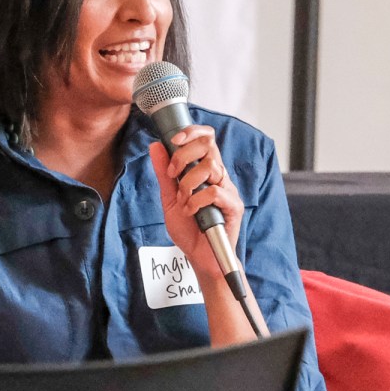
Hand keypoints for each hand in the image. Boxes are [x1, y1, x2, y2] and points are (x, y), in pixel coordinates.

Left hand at [147, 127, 244, 277]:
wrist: (200, 257)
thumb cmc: (189, 230)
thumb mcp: (169, 198)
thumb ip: (164, 173)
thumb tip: (155, 146)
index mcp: (206, 171)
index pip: (206, 138)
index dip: (192, 132)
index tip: (173, 141)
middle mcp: (219, 177)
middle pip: (209, 145)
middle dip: (184, 156)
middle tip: (173, 174)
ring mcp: (228, 190)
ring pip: (210, 167)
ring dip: (188, 183)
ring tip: (184, 200)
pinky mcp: (234, 206)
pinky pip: (215, 192)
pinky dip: (197, 201)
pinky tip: (192, 212)